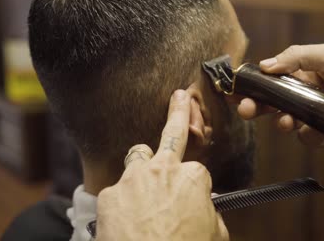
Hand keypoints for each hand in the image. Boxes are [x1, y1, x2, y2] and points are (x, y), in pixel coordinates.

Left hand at [96, 90, 228, 240]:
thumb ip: (210, 215)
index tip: (193, 200)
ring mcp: (133, 179)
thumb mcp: (214, 236)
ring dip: (142, 165)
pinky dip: (122, 202)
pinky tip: (125, 221)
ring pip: (138, 156)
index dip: (195, 188)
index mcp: (192, 178)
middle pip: (172, 134)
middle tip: (180, 97)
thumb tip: (204, 211)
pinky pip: (116, 190)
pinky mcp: (109, 194)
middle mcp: (163, 170)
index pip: (197, 170)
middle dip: (178, 112)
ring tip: (142, 182)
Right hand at [238, 44, 323, 147]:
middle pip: (271, 104)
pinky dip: (308, 135)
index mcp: (304, 75)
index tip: (236, 89)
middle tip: (245, 108)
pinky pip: (307, 139)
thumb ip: (296, 57)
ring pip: (286, 123)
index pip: (271, 81)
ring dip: (280, 122)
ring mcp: (315, 116)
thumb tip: (266, 64)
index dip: (252, 85)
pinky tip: (316, 128)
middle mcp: (306, 96)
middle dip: (255, 107)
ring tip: (285, 120)